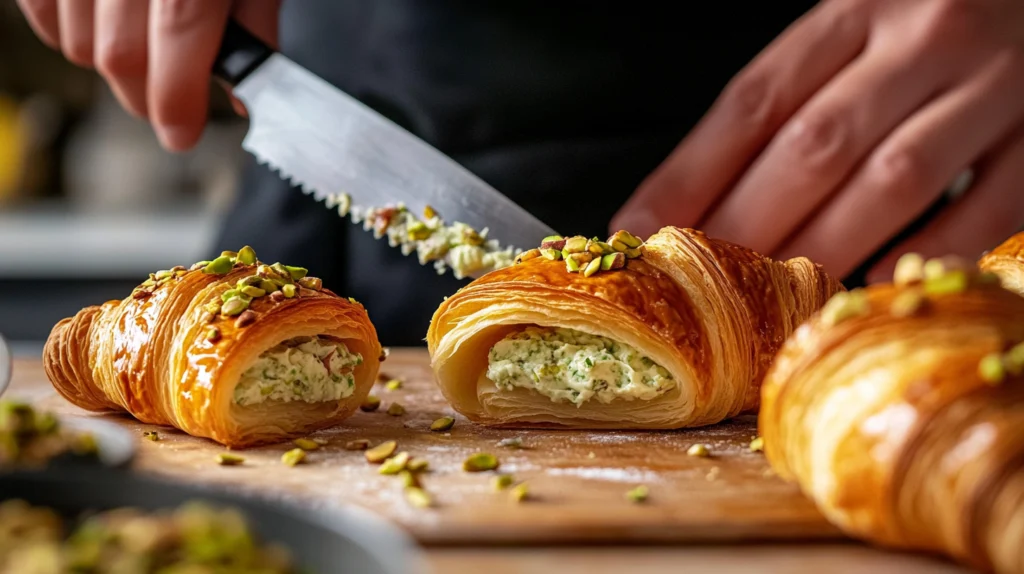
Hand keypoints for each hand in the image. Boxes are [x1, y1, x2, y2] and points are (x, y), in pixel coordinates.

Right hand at [16, 0, 279, 150]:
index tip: (183, 132)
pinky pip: (44, 15)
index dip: (177, 106)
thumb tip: (248, 93)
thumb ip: (253, 21)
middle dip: (147, 98)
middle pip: (120, 59)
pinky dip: (71, 31)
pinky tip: (106, 20)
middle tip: (172, 104)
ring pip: (79, 44)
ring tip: (144, 47)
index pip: (175, 50)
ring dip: (113, 64)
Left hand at [612, 0, 1023, 281]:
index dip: (689, 176)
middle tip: (701, 289)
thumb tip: (693, 200)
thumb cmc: (927, 19)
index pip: (753, 102)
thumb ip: (787, 99)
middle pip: (814, 147)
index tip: (638, 231)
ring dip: (823, 250)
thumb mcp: (850, 29)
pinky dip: (928, 251)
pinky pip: (989, 204)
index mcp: (854, 10)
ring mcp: (994, 84)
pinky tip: (874, 288)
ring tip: (771, 303)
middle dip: (746, 228)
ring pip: (891, 181)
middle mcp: (922, 38)